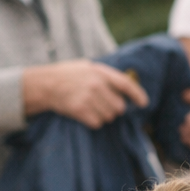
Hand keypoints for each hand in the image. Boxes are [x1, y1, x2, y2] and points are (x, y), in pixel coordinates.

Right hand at [23, 60, 149, 128]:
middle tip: (103, 106)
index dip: (137, 94)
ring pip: (109, 117)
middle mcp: (96, 84)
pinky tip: (84, 114)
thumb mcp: (87, 67)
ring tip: (91, 108)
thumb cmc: (67, 75)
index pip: (125, 84)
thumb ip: (105, 75)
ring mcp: (88, 98)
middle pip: (119, 107)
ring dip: (103, 116)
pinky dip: (93, 122)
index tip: (144, 103)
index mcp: (100, 72)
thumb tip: (124, 87)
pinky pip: (97, 123)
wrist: (45, 84)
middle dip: (114, 109)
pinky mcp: (80, 110)